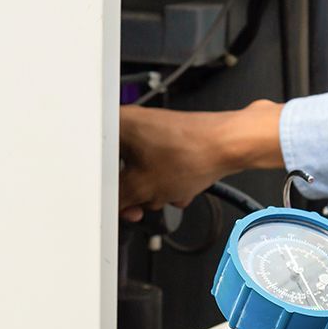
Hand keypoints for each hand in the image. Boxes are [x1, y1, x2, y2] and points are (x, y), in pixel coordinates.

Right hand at [119, 100, 284, 221]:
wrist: (230, 144)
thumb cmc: (193, 153)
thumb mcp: (143, 187)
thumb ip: (118, 199)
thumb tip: (110, 205)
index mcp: (117, 125)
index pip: (97, 164)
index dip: (105, 189)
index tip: (115, 202)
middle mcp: (133, 122)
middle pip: (120, 168)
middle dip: (135, 191)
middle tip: (143, 202)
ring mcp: (153, 130)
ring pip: (142, 170)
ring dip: (154, 188)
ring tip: (168, 192)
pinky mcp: (171, 138)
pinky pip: (159, 165)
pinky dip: (168, 179)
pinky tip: (180, 187)